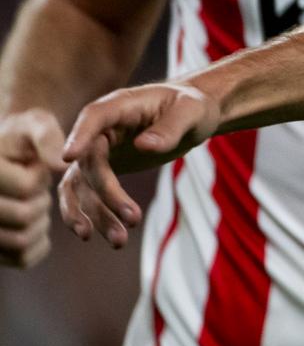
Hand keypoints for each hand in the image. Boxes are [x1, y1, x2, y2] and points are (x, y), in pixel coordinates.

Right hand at [0, 109, 66, 267]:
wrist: (4, 158)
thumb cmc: (21, 139)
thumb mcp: (34, 125)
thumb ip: (48, 138)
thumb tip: (61, 165)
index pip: (27, 187)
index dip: (40, 177)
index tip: (33, 168)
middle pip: (23, 216)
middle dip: (40, 201)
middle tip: (36, 190)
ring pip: (21, 241)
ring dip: (38, 224)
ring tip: (32, 204)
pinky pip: (24, 258)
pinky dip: (38, 244)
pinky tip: (34, 223)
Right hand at [58, 82, 218, 243]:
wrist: (194, 115)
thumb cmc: (194, 106)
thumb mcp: (192, 111)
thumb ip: (171, 126)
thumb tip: (144, 145)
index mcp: (120, 105)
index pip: (93, 117)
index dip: (79, 136)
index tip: (67, 159)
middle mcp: (102, 128)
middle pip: (90, 161)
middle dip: (107, 194)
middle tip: (133, 219)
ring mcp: (98, 150)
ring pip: (84, 185)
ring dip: (95, 214)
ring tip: (119, 241)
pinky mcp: (101, 169)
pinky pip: (84, 193)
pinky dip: (88, 214)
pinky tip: (95, 236)